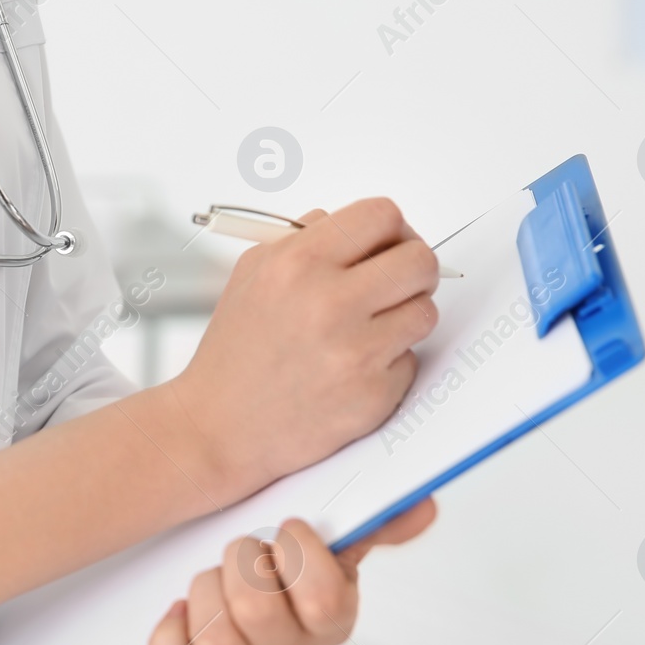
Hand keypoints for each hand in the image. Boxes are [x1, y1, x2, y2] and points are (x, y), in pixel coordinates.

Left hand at [147, 500, 436, 644]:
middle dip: (242, 567)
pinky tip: (177, 611)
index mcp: (332, 615)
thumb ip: (372, 520)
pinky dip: (169, 642)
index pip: (325, 601)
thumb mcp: (330, 527)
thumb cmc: (278, 546)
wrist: (224, 554)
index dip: (299, 558)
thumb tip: (417, 509)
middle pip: (260, 617)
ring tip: (213, 575)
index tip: (285, 530)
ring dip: (207, 595)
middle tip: (244, 549)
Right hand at [168, 198, 439, 503]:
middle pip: (419, 260)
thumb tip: (361, 230)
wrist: (218, 428)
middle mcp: (328, 303)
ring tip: (368, 332)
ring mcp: (354, 351)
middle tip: (397, 287)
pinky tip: (351, 372)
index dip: (393, 231)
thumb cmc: (235, 356)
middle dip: (414, 271)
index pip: (382, 216)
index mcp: (296, 263)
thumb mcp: (251, 275)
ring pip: (425, 311)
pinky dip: (388, 365)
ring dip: (405, 319)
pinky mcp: (372, 395)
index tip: (389, 247)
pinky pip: (411, 361)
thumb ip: (305, 240)